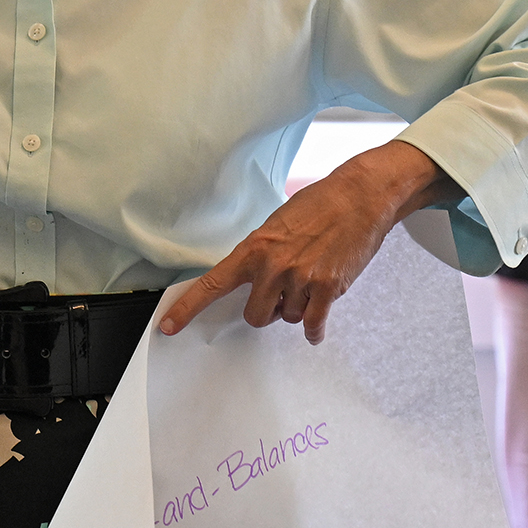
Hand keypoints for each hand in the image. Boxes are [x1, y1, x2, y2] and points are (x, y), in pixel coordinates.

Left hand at [159, 141, 462, 344]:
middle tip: (281, 293)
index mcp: (254, 248)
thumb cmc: (318, 205)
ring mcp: (300, 278)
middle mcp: (272, 266)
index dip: (188, 308)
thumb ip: (261, 256)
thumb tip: (255, 285)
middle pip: (256, 315)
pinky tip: (316, 328)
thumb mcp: (277, 224)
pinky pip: (313, 324)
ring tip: (310, 281)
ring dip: (296, 309)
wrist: (359, 197)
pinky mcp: (328, 288)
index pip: (212, 284)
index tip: (168, 326)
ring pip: (288, 318)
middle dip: (267, 311)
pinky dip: (314, 330)